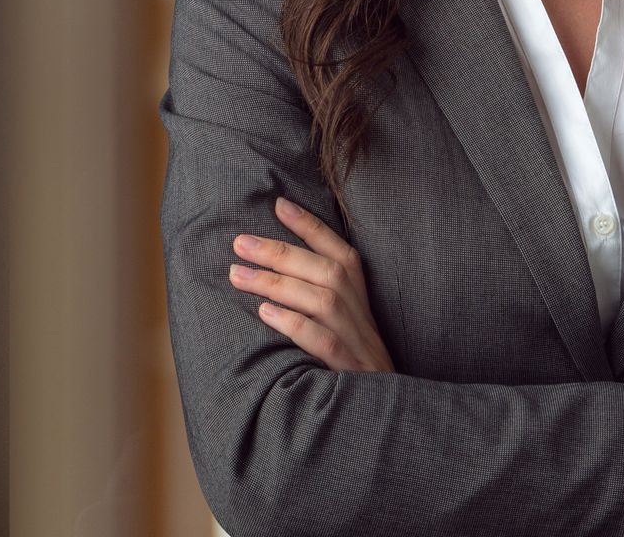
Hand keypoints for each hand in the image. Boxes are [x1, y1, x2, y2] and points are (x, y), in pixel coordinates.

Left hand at [228, 196, 393, 373]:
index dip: (312, 227)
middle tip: (240, 243)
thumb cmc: (353, 369)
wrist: (385, 418)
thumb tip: (270, 270)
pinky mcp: (352, 373)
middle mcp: (363, 317)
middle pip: (327, 272)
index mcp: (362, 301)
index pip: (341, 253)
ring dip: (279, 283)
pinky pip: (325, 343)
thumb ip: (317, 299)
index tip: (279, 204)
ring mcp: (359, 345)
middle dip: (281, 253)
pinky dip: (295, 325)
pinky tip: (265, 314)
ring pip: (323, 301)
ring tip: (239, 274)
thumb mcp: (344, 329)